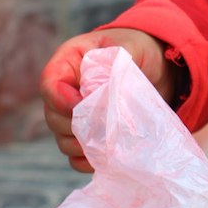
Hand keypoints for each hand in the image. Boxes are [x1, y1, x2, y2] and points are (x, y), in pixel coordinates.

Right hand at [40, 28, 174, 172]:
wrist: (157, 68)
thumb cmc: (139, 50)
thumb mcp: (129, 47)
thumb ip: (113, 62)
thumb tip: (98, 93)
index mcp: (68, 62)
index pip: (50, 83)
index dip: (61, 100)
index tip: (82, 106)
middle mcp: (65, 91)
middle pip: (53, 117)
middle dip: (77, 126)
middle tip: (105, 126)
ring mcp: (74, 117)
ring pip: (63, 140)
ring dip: (84, 145)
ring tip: (110, 141)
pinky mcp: (88, 137)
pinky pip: (76, 158)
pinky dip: (89, 160)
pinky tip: (107, 158)